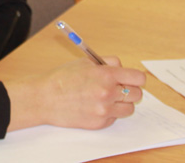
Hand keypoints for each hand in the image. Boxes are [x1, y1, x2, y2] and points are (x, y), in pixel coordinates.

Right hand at [4, 57, 145, 131]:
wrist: (45, 98)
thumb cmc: (63, 78)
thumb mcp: (86, 62)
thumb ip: (108, 63)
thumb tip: (124, 68)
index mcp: (106, 75)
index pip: (138, 78)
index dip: (136, 78)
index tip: (132, 78)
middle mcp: (108, 93)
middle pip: (137, 94)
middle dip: (130, 89)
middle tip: (119, 88)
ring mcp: (104, 110)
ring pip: (129, 108)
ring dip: (122, 103)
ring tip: (107, 98)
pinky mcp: (100, 123)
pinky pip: (115, 118)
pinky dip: (110, 112)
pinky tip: (95, 106)